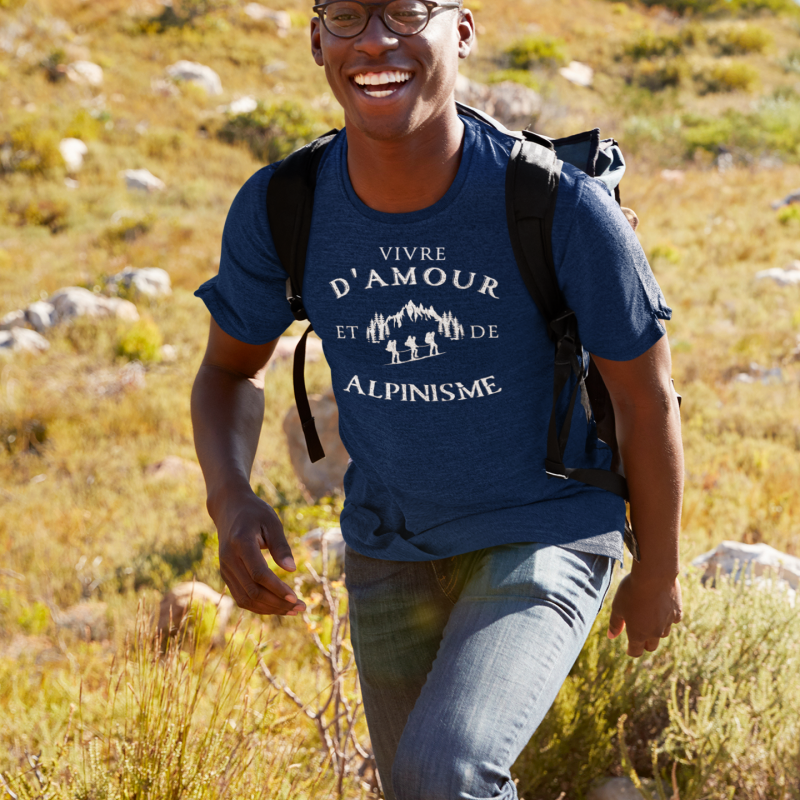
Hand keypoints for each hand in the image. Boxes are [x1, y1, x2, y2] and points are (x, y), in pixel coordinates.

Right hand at [213, 488, 305, 616]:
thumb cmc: (255, 513)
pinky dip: (259, 606)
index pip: (259, 574)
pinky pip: (241, 597)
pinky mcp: (226, 575)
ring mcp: (225, 569)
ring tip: (293, 610)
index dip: (277, 589)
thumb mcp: (272, 522)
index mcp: (240, 543)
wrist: (229, 509)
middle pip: (252, 591)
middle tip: (300, 608)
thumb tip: (291, 569)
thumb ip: (281, 545)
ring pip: (246, 599)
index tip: (295, 598)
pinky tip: (277, 606)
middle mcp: (229, 559)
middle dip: (277, 603)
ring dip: (270, 609)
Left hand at [607, 570, 681, 657]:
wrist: (654, 576)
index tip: (629, 649)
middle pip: (651, 646)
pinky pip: (673, 620)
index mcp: (638, 634)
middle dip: (645, 644)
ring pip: (663, 634)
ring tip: (649, 618)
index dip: (632, 651)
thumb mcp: (617, 607)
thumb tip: (611, 636)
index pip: (636, 651)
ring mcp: (668, 624)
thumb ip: (615, 624)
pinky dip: (667, 618)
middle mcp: (654, 632)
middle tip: (640, 636)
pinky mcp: (678, 613)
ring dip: (656, 630)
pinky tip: (662, 609)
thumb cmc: (631, 591)